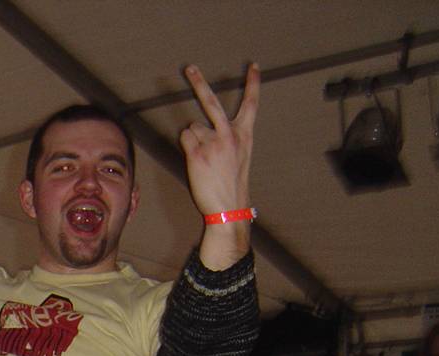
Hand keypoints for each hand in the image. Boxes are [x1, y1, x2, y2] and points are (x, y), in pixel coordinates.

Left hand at [180, 63, 259, 268]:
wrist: (229, 207)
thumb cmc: (232, 184)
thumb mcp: (240, 157)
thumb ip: (227, 138)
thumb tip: (201, 128)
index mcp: (245, 135)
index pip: (251, 104)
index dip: (253, 83)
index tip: (253, 66)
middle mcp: (230, 135)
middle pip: (211, 102)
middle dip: (198, 83)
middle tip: (190, 67)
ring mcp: (213, 143)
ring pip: (193, 127)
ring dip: (194, 139)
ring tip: (204, 159)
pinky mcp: (197, 153)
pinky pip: (185, 138)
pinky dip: (187, 146)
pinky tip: (196, 160)